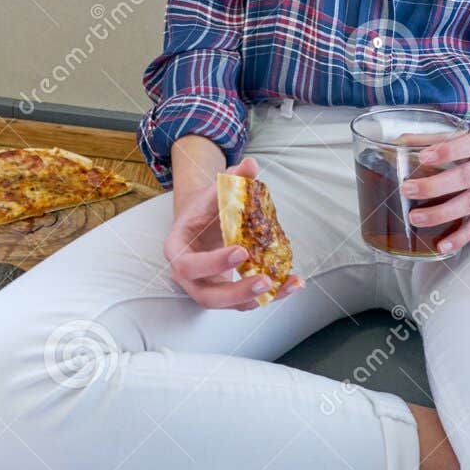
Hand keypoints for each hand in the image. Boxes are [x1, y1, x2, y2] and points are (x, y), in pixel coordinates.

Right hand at [163, 155, 304, 309]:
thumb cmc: (204, 210)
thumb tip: (250, 165)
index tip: (241, 251)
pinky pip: (245, 302)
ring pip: (228, 305)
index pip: (188, 264)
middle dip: (236, 292)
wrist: (201, 225)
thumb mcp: (212, 193)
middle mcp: (188, 276)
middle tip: (264, 279)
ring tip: (283, 284)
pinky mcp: (225, 294)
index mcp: (177, 250)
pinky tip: (291, 283)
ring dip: (257, 298)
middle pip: (206, 296)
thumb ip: (230, 180)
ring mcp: (206, 288)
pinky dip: (270, 296)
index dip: (213, 262)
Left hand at [399, 123, 469, 252]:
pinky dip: (462, 236)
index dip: (447, 150)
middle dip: (436, 185)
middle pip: (468, 176)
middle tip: (408, 189)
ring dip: (443, 213)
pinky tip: (444, 244)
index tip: (422, 156)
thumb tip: (400, 142)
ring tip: (417, 218)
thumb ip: (439, 138)